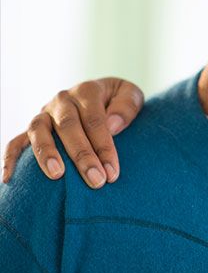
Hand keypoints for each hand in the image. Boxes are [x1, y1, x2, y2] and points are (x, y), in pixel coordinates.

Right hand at [2, 78, 143, 187]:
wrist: (102, 95)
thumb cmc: (118, 101)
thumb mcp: (131, 95)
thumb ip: (126, 106)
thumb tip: (112, 125)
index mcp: (87, 91)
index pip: (95, 120)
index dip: (104, 147)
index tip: (112, 173)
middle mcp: (62, 100)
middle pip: (69, 127)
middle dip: (82, 156)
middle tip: (96, 181)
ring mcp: (45, 113)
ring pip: (38, 131)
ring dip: (46, 154)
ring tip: (57, 175)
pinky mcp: (33, 128)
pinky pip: (16, 142)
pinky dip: (10, 158)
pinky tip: (9, 179)